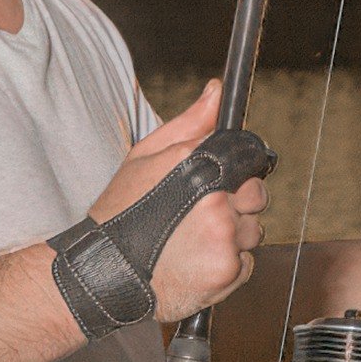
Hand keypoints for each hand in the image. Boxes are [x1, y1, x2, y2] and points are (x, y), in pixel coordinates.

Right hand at [88, 78, 269, 320]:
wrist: (103, 271)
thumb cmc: (121, 211)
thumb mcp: (146, 156)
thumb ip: (190, 124)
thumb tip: (218, 91)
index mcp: (200, 165)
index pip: (248, 156)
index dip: (238, 169)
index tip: (223, 181)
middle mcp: (216, 199)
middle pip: (257, 195)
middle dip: (239, 203)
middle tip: (201, 216)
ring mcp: (224, 237)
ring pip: (253, 231)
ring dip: (233, 236)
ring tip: (192, 241)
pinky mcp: (227, 270)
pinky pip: (246, 262)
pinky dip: (228, 264)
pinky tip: (196, 262)